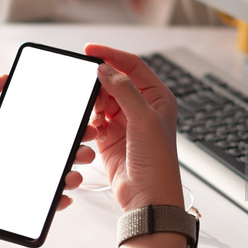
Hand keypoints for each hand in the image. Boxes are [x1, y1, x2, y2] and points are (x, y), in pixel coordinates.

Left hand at [0, 74, 95, 232]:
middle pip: (55, 156)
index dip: (67, 129)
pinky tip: (63, 198)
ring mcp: (16, 183)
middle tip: (87, 150)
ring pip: (52, 180)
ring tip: (75, 175)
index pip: (45, 133)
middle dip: (77, 152)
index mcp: (9, 139)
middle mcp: (16, 160)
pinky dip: (55, 203)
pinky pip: (40, 205)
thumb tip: (6, 75)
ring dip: (70, 177)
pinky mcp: (12, 204)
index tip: (83, 124)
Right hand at [84, 44, 183, 211]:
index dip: (111, 55)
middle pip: (114, 82)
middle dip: (101, 86)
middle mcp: (142, 107)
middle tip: (91, 92)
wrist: (148, 198)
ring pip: (102, 101)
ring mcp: (125, 122)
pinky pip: (95, 120)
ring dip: (96, 106)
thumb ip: (123, 90)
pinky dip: (92, 123)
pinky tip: (97, 132)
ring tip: (99, 119)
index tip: (90, 49)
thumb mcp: (144, 119)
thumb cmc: (158, 162)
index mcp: (158, 97)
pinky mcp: (110, 138)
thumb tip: (105, 69)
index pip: (133, 65)